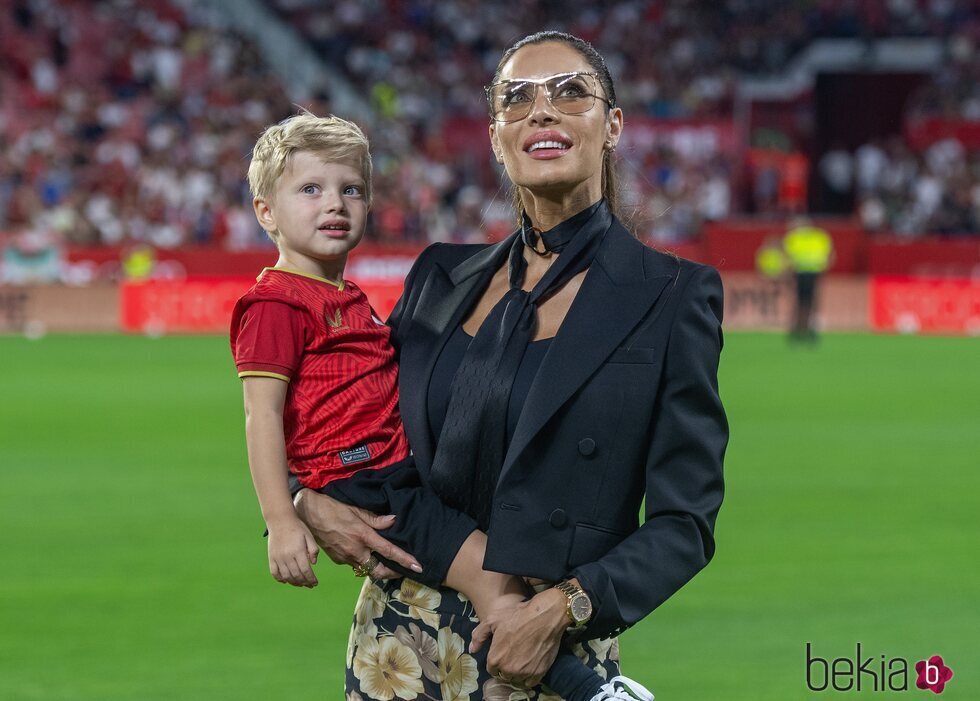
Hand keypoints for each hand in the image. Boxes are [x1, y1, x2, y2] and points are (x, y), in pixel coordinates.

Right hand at [267, 517, 318, 587]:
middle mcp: (287, 556)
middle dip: (304, 582)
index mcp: (298, 551)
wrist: (280, 520)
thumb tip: (313, 564)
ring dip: (294, 583)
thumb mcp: (309, 536)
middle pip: (296, 575)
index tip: (315, 583)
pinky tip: (286, 580)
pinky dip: (280, 579)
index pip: (306, 570)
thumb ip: (313, 549)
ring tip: (300, 583)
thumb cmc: (297, 528)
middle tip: (310, 585)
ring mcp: (278, 557)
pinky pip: (274, 573)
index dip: (311, 579)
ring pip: (286, 576)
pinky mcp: (271, 557)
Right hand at [293, 489, 421, 578]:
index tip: (417, 567)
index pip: (388, 551)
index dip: (404, 560)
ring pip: (365, 568)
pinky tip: (363, 552)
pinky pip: (354, 564)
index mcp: (362, 536)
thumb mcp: (356, 509)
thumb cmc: (334, 508)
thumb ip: (375, 519)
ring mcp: (345, 557)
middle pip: (378, 570)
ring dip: (376, 566)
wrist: (309, 514)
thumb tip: (394, 520)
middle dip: (391, 572)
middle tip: (400, 568)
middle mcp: (355, 550)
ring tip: (383, 559)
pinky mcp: (337, 560)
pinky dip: (362, 560)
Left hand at [475, 588, 567, 687]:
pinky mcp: (538, 673)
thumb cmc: (517, 615)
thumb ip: (479, 636)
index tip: (502, 654)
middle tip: (513, 655)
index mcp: (495, 658)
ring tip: (521, 661)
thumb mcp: (492, 619)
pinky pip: (530, 683)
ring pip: (517, 680)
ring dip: (517, 673)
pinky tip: (530, 667)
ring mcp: (524, 672)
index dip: (496, 661)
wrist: (544, 616)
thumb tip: (472, 650)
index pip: (491, 669)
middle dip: (506, 668)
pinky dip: (529, 677)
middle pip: (504, 675)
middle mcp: (508, 669)